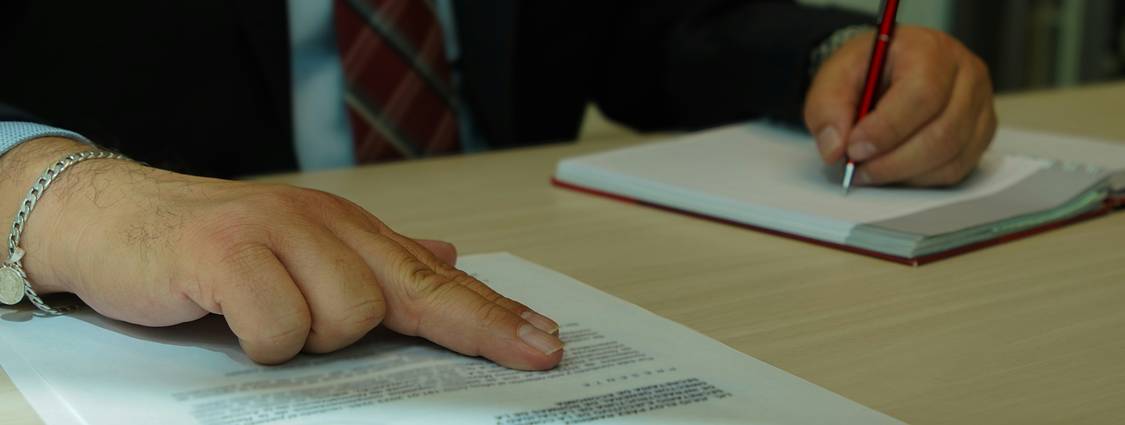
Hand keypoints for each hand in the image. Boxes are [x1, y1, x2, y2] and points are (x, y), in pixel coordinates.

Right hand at [1, 138, 563, 368]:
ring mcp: (276, 233)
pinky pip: (279, 322)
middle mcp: (324, 224)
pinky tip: (233, 319)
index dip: (493, 316)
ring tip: (266, 321)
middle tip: (516, 353)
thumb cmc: (214, 248)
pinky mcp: (225, 252)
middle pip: (413, 291)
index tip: (544, 347)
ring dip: (310, 338)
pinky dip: (262, 339)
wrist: (113, 219)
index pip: (435, 279)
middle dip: (467, 328)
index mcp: (348, 231)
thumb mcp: (303, 252)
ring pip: (346, 317)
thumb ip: (373, 260)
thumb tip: (446, 252)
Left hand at [804, 26, 996, 185]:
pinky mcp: (981, 133)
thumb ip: (828, 107)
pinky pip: (957, 169)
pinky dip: (920, 178)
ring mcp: (980, 105)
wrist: (890, 68)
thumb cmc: (868, 70)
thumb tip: (835, 149)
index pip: (922, 94)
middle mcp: (966, 75)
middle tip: (857, 169)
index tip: (854, 149)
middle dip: (893, 161)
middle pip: (943, 132)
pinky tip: (894, 170)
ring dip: (904, 174)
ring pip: (951, 156)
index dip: (887, 129)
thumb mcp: (835, 76)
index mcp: (931, 50)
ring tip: (869, 171)